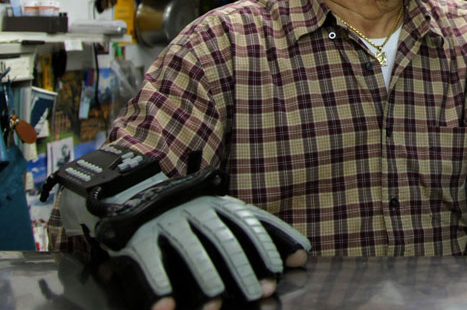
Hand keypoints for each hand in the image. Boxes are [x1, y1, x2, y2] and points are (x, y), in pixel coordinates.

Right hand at [103, 194, 309, 309]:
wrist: (138, 194)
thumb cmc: (196, 216)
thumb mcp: (229, 217)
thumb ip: (264, 235)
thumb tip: (303, 257)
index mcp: (221, 205)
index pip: (249, 224)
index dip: (265, 246)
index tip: (279, 272)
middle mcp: (196, 211)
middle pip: (223, 239)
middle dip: (240, 267)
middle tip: (256, 295)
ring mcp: (167, 223)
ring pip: (189, 249)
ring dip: (204, 276)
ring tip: (214, 304)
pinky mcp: (139, 240)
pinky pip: (149, 262)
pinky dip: (158, 285)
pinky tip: (167, 308)